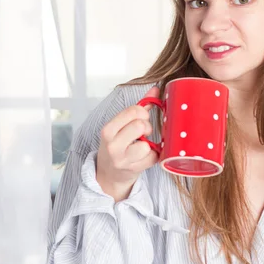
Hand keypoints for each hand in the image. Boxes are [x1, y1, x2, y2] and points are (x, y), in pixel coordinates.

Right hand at [96, 86, 160, 201]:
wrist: (109, 174)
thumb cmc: (117, 144)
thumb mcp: (121, 125)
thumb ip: (139, 107)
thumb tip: (155, 89)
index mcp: (108, 130)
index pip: (132, 111)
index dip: (142, 112)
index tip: (142, 117)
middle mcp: (113, 145)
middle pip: (140, 126)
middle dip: (146, 127)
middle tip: (143, 132)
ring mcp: (122, 160)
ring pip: (146, 145)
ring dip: (149, 144)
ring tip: (144, 145)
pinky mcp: (134, 171)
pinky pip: (153, 158)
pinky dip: (154, 155)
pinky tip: (146, 155)